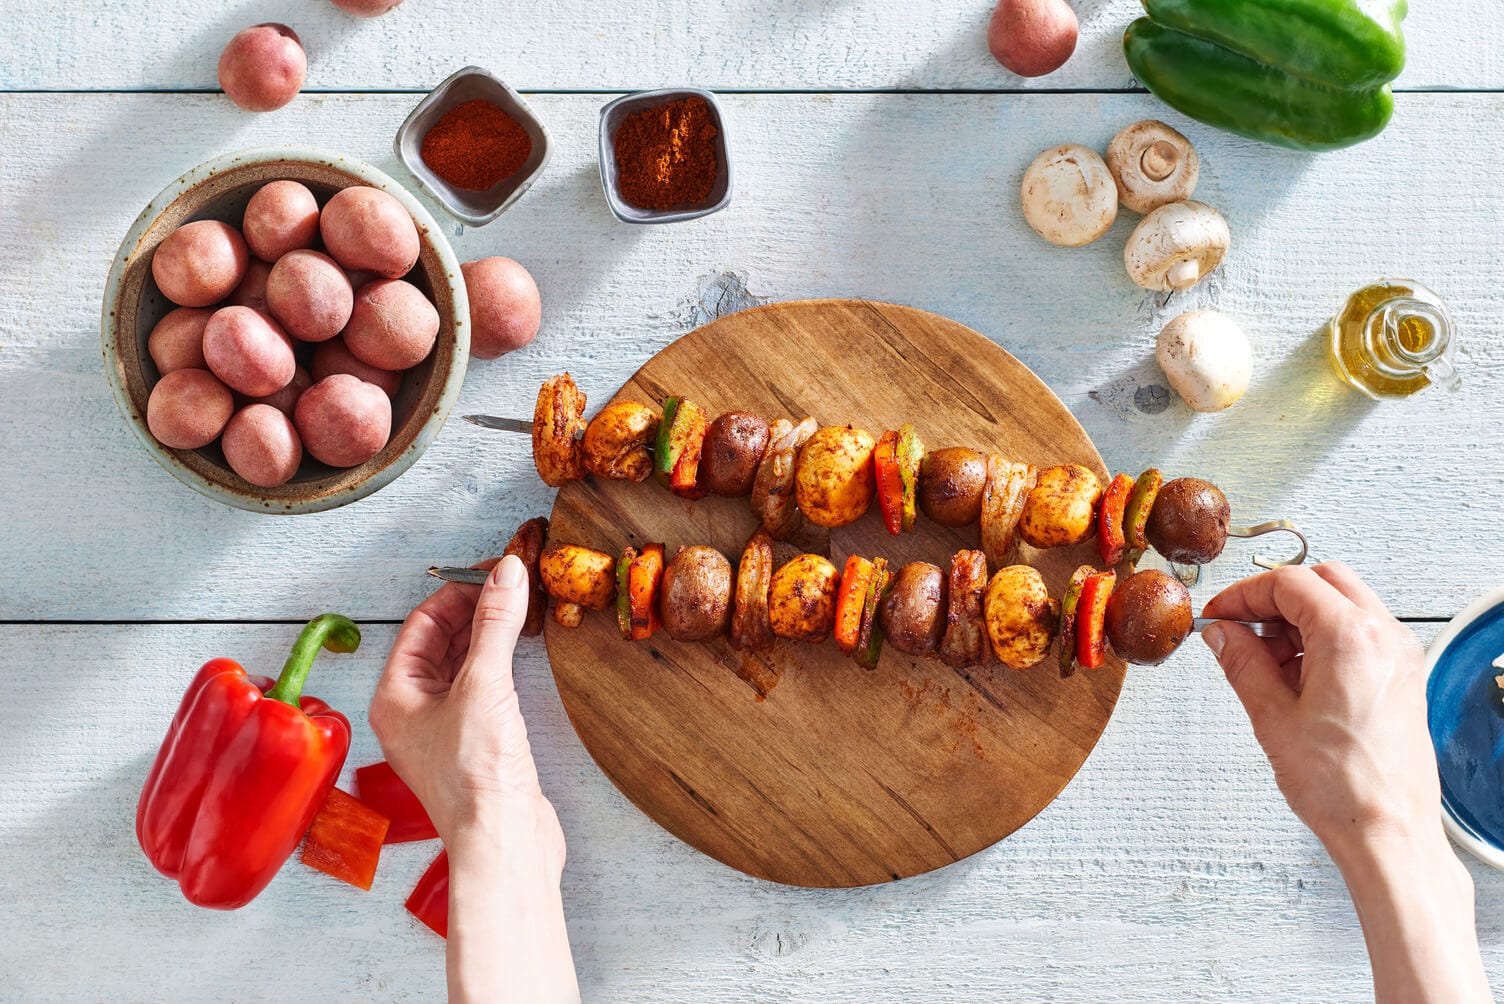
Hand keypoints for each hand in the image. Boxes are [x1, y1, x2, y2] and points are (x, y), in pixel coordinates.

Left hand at [369, 554, 561, 862]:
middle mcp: (411, 713)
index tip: (494, 572)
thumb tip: (505, 573)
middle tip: (511, 584)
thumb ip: (495, 624)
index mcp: (393, 697)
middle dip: (474, 610)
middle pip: (439, 642)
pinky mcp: (475, 747)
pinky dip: (499, 664)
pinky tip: (522, 652)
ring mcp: (443, 732)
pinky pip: (481, 689)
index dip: (458, 592)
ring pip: (461, 666)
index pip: (421, 624)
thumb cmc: (477, 778)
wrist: (504, 841)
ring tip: (519, 610)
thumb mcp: (485, 685)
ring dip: (488, 636)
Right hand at [1203, 562, 1488, 1003]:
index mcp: (1351, 638)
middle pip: (1322, 581)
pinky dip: (1323, 639)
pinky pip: (1359, 634)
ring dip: (1299, 619)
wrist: (1387, 832)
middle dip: (1274, 599)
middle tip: (1239, 630)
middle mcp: (1384, 637)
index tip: (1219, 615)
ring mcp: (1399, 656)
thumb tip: (1222, 634)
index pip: (1289, 583)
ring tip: (1265, 662)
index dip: (1244, 594)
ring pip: (1343, 604)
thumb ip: (1242, 663)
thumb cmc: (1343, 787)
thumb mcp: (1272, 718)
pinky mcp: (1402, 677)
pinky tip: (1295, 677)